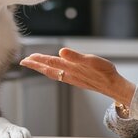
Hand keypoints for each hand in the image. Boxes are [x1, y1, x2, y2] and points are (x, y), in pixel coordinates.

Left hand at [19, 48, 135, 106]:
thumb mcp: (92, 61)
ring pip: (53, 73)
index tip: (27, 57)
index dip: (38, 59)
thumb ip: (76, 57)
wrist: (114, 86)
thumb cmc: (105, 72)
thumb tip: (61, 51)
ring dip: (42, 68)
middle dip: (36, 65)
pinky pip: (60, 75)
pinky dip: (52, 71)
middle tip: (23, 61)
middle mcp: (69, 74)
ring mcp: (72, 78)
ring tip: (34, 64)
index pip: (50, 62)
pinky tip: (53, 71)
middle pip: (48, 69)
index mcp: (70, 68)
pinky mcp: (77, 79)